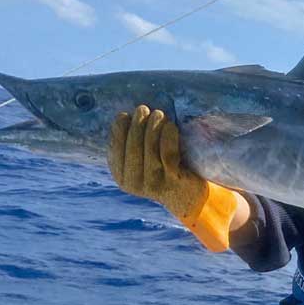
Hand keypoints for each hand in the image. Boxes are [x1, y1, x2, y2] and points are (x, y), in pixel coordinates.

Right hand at [107, 105, 206, 219]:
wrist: (188, 196)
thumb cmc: (163, 170)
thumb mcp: (142, 162)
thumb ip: (133, 146)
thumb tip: (127, 116)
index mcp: (122, 176)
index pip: (115, 151)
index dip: (118, 132)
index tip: (123, 115)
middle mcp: (135, 182)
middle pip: (132, 149)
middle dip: (136, 126)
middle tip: (142, 108)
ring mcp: (154, 183)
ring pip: (150, 151)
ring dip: (152, 129)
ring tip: (157, 113)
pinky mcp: (174, 181)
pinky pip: (168, 155)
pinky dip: (168, 138)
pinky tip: (170, 125)